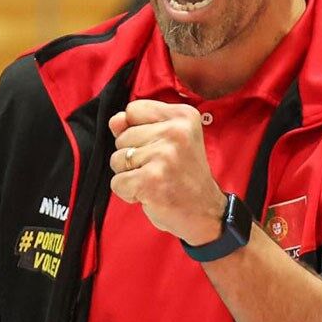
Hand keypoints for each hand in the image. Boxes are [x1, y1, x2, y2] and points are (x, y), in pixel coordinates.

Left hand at [108, 100, 226, 244]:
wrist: (206, 211)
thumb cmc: (183, 175)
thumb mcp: (168, 140)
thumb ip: (138, 125)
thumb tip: (115, 121)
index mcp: (183, 116)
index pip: (132, 109)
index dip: (135, 129)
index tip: (156, 145)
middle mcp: (175, 132)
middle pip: (122, 136)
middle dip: (132, 156)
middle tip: (159, 168)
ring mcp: (164, 156)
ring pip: (117, 159)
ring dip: (129, 175)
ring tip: (154, 179)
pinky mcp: (151, 180)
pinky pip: (117, 182)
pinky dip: (128, 192)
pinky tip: (150, 193)